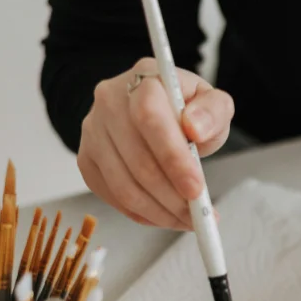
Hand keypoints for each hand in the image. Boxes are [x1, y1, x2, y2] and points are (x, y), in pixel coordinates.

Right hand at [77, 57, 234, 228]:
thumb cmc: (187, 110)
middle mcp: (110, 102)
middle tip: (200, 215)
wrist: (155, 111)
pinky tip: (165, 216)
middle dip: (173, 197)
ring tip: (187, 220)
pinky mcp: (87, 159)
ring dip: (160, 212)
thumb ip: (213, 112)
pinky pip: (112, 196)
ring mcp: (93, 131)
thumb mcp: (213, 103)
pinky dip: (142, 214)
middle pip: (138, 161)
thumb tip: (195, 128)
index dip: (174, 159)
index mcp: (144, 81)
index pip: (150, 119)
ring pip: (123, 186)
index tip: (197, 189)